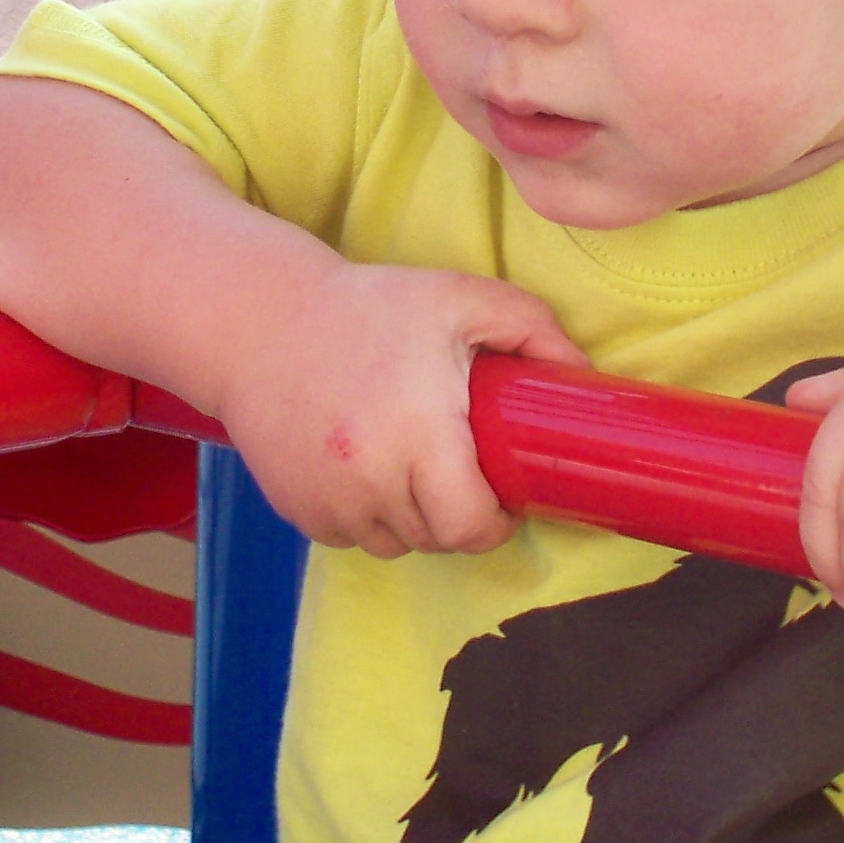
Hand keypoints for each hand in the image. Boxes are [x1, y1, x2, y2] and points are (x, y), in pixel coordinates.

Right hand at [220, 264, 585, 555]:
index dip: (496, 521)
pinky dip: (366, 515)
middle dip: (458, 517)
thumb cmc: (368, 308)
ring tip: (408, 464)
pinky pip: (350, 536)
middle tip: (460, 475)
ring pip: (395, 544)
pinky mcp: (297, 510)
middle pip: (437, 540)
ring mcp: (329, 501)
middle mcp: (372, 479)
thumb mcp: (457, 298)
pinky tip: (363, 466)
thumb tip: (584, 376)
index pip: (472, 526)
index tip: (503, 497)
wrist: (258, 323)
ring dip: (412, 519)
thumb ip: (532, 328)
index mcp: (419, 434)